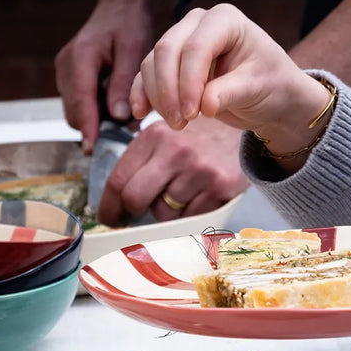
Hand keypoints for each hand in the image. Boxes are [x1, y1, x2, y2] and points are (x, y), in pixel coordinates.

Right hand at [55, 0, 167, 152]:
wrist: (120, 9)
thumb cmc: (129, 26)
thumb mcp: (133, 51)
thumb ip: (123, 83)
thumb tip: (118, 116)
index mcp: (80, 57)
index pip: (81, 100)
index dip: (87, 127)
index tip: (93, 148)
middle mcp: (66, 66)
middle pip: (74, 111)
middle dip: (95, 128)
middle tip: (123, 139)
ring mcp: (65, 73)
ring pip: (76, 111)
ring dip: (97, 122)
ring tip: (125, 123)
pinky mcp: (71, 80)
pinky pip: (80, 105)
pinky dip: (96, 114)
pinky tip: (117, 112)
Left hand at [97, 115, 248, 225]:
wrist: (242, 132)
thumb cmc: (197, 138)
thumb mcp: (166, 135)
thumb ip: (142, 160)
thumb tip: (117, 199)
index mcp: (154, 136)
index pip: (119, 179)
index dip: (109, 206)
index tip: (109, 218)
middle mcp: (175, 151)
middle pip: (135, 198)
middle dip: (133, 212)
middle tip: (138, 214)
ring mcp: (198, 170)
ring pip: (164, 213)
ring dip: (167, 212)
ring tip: (179, 196)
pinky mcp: (220, 187)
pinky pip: (191, 218)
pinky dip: (189, 215)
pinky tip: (197, 199)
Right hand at [128, 4, 332, 157]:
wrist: (272, 96)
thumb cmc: (271, 85)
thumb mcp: (257, 89)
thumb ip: (230, 93)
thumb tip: (205, 105)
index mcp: (224, 20)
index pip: (196, 48)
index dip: (188, 82)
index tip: (193, 115)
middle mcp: (198, 23)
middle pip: (167, 51)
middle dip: (168, 90)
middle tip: (180, 123)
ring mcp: (182, 40)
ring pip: (153, 63)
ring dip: (158, 96)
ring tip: (178, 124)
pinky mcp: (173, 63)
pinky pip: (147, 74)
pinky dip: (142, 93)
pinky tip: (141, 114)